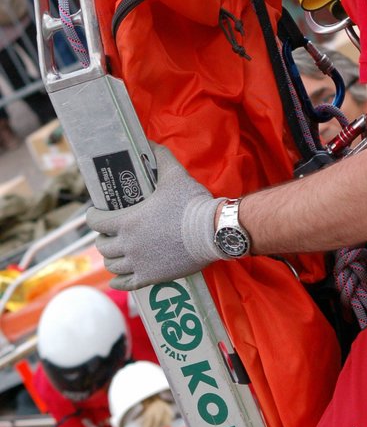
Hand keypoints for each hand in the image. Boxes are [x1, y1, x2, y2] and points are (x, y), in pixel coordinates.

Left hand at [86, 144, 221, 290]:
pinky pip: (126, 284)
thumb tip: (148, 142)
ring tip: (117, 252)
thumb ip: (159, 157)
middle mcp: (128, 245)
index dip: (93, 216)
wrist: (214, 231)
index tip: (98, 212)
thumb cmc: (191, 203)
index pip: (95, 222)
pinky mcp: (151, 277)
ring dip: (112, 258)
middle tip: (112, 232)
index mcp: (127, 221)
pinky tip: (117, 278)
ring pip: (112, 265)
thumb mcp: (174, 175)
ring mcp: (138, 263)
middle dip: (104, 237)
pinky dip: (118, 281)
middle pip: (102, 245)